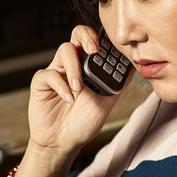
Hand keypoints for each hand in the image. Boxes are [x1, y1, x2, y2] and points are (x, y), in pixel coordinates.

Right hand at [27, 25, 120, 155]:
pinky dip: (61, 86)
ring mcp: (57, 71)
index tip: (112, 48)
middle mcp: (73, 64)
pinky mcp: (42, 82)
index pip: (95, 40)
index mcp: (89, 65)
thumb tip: (134, 67)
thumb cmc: (83, 121)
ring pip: (64, 50)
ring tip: (79, 88)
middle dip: (87, 36)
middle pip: (77, 34)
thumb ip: (118, 84)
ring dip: (74, 67)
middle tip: (94, 49)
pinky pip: (50, 74)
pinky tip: (68, 98)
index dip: (102, 38)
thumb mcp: (107, 102)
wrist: (64, 142)